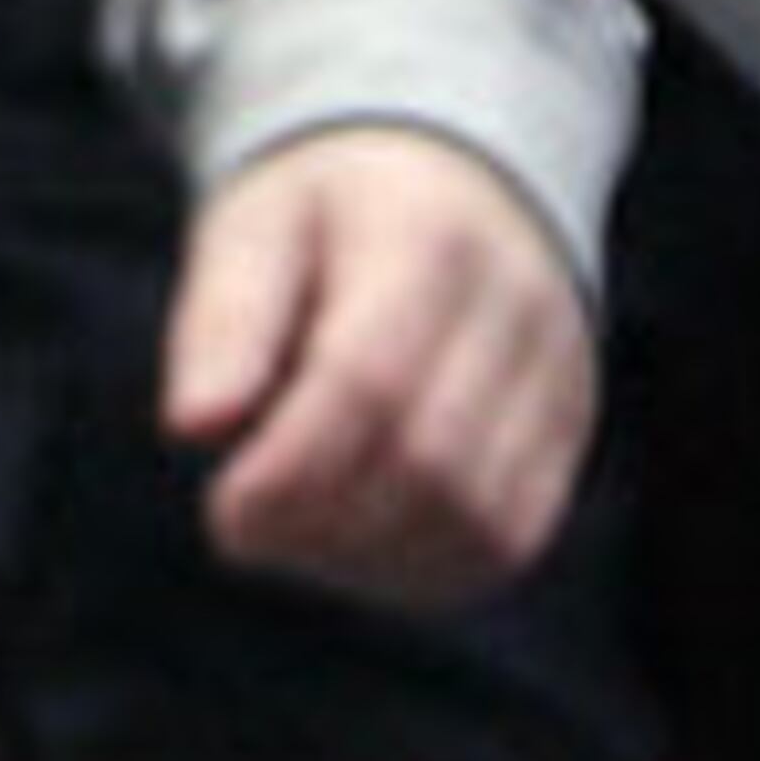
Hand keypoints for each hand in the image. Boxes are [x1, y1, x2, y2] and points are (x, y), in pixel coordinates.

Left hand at [158, 124, 599, 606]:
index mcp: (431, 240)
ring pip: (470, 523)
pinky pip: (499, 544)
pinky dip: (416, 566)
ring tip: (301, 521)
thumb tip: (194, 424)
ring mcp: (556, 381)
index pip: (367, 386)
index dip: (287, 472)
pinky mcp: (565, 443)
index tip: (224, 508)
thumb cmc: (330, 224)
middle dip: (319, 521)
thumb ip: (222, 318)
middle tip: (250, 521)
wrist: (454, 194)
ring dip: (365, 554)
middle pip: (425, 466)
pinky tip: (357, 535)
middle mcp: (518, 309)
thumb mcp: (254, 230)